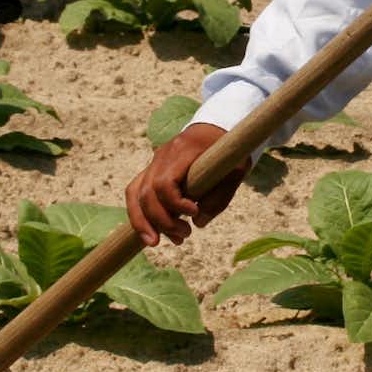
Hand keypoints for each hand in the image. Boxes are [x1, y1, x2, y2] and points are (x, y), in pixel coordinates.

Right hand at [125, 122, 244, 247]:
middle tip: (184, 235)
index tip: (194, 213)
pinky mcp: (151, 171)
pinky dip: (139, 215)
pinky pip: (135, 193)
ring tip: (157, 243)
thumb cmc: (228, 150)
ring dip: (143, 222)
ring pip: (135, 194)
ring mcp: (154, 162)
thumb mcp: (236, 171)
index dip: (175, 203)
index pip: (164, 182)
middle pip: (147, 192)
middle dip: (161, 220)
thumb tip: (198, 224)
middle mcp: (163, 155)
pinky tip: (150, 233)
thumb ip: (220, 198)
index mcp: (183, 151)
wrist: (216, 129)